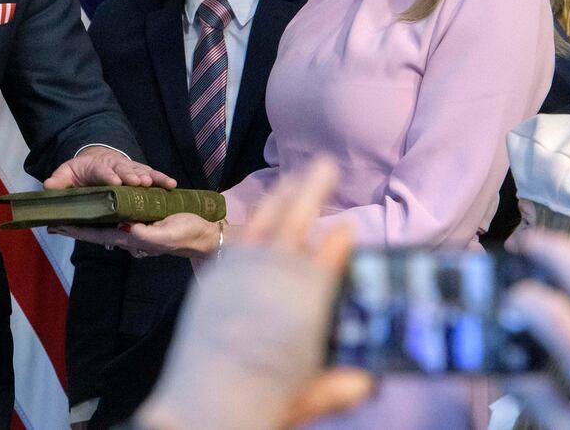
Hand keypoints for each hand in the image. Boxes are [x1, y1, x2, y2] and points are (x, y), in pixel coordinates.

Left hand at [44, 146, 174, 189]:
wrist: (96, 159)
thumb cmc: (81, 172)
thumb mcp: (67, 173)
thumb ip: (59, 180)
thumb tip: (48, 186)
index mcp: (96, 167)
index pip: (102, 172)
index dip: (108, 176)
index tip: (114, 182)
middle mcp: (115, 166)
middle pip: (124, 170)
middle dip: (130, 176)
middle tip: (138, 182)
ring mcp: (129, 169)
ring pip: (140, 172)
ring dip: (148, 177)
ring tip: (154, 183)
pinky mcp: (140, 173)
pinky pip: (153, 175)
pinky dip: (161, 179)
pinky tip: (172, 184)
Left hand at [54, 212, 220, 258]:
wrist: (205, 234)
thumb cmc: (187, 234)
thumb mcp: (168, 234)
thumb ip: (147, 234)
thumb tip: (127, 229)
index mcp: (131, 239)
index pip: (97, 234)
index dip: (76, 230)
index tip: (56, 225)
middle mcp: (128, 235)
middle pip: (96, 229)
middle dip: (76, 224)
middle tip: (54, 216)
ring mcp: (135, 229)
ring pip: (105, 222)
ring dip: (88, 217)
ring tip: (71, 208)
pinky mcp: (143, 220)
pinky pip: (119, 215)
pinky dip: (105, 210)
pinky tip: (98, 206)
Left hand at [133, 158, 372, 429]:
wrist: (200, 409)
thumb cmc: (259, 406)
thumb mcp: (307, 398)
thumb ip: (337, 385)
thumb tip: (369, 382)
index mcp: (305, 302)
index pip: (329, 259)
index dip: (339, 241)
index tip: (349, 227)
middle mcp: (273, 278)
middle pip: (297, 223)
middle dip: (312, 191)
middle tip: (327, 165)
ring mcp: (239, 273)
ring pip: (264, 223)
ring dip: (279, 196)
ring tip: (294, 176)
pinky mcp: (212, 279)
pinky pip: (233, 241)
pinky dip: (248, 224)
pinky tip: (256, 216)